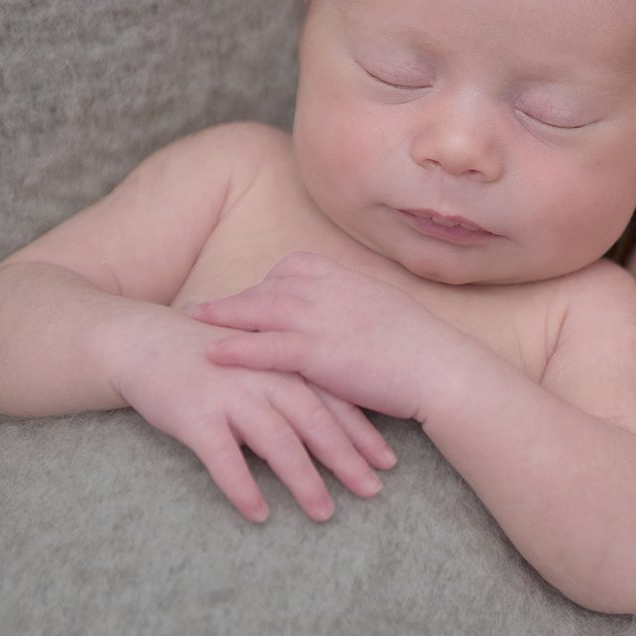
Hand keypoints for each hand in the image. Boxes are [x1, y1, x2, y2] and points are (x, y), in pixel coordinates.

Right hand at [105, 303, 395, 523]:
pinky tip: (258, 514)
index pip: (333, 400)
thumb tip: (339, 423)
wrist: (147, 342)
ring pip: (276, 442)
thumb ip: (295, 386)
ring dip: (303, 480)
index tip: (388, 461)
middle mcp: (264, 378)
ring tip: (324, 513)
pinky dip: (242, 487)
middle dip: (346, 458)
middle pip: (314, 421)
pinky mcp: (195, 415)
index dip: (363, 432)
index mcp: (284, 364)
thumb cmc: (214, 357)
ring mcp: (230, 395)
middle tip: (372, 491)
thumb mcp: (261, 363)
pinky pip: (222, 458)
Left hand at [193, 252, 456, 423]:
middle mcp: (331, 291)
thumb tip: (352, 317)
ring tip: (194, 322)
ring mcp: (322, 319)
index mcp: (350, 280)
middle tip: (202, 308)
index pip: (296, 267)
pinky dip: (235, 348)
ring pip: (260, 311)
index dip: (270, 282)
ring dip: (224, 316)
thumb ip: (361, 308)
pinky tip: (211, 353)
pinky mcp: (318, 353)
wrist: (441, 368)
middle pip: (270, 286)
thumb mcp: (390, 312)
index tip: (253, 294)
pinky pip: (266, 346)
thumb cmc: (424, 349)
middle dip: (236, 298)